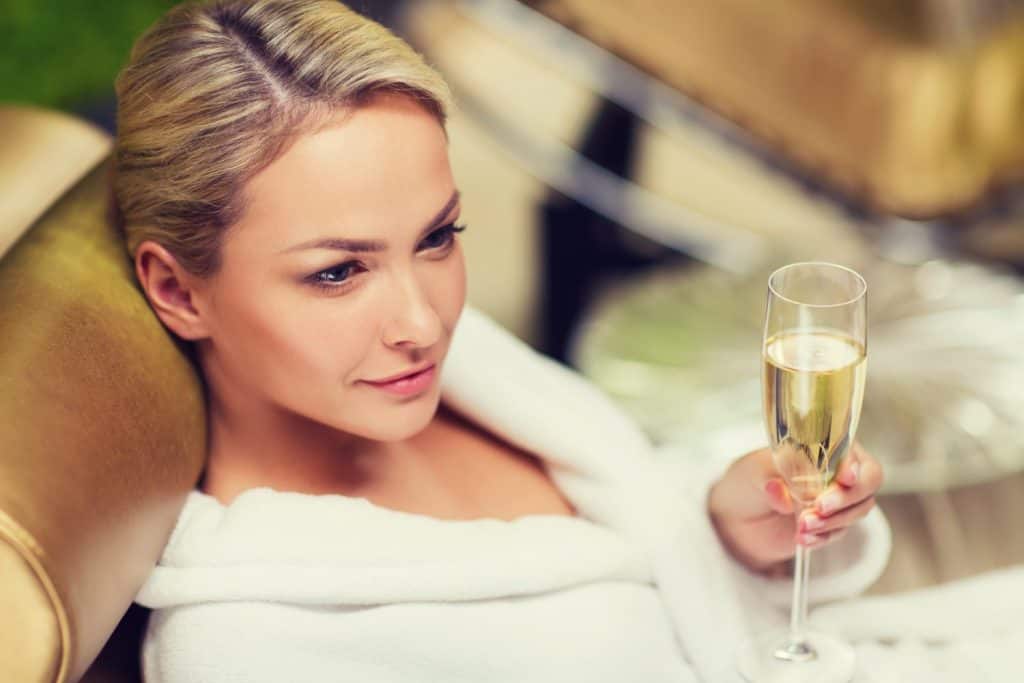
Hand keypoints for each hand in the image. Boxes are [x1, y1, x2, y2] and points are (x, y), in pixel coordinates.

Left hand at [706, 443, 883, 574]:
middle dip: (847, 497)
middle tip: (820, 507)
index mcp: (821, 444)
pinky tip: (803, 539)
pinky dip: (823, 537)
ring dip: (833, 520)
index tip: (844, 478)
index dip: (853, 464)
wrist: (738, 515)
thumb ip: (767, 479)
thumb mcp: (751, 473)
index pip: (851, 450)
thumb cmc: (749, 480)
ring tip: (801, 526)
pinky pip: (839, 532)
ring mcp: (837, 499)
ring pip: (857, 509)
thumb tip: (779, 492)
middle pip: (867, 481)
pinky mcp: (832, 524)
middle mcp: (836, 470)